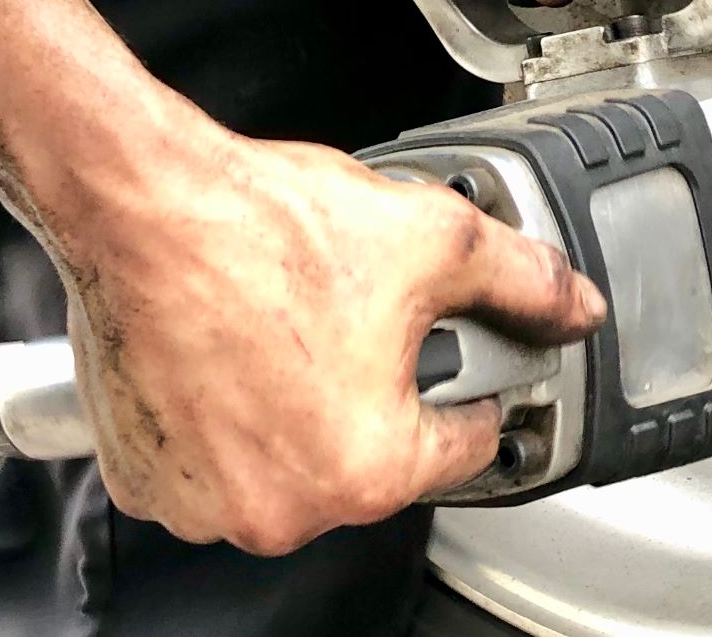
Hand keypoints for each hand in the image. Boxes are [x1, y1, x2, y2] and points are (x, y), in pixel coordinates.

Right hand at [54, 124, 603, 555]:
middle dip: (370, 392)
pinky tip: (223, 354)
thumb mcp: (431, 237)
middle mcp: (285, 508)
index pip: (465, 441)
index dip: (470, 380)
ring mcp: (205, 501)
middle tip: (344, 319)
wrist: (139, 204)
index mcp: (368, 469)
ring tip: (277, 330)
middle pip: (369, 458)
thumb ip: (522, 280)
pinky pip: (207, 462)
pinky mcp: (145, 478)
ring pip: (285, 463)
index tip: (446, 348)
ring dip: (293, 411)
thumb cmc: (255, 229)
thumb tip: (572, 304)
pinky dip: (220, 421)